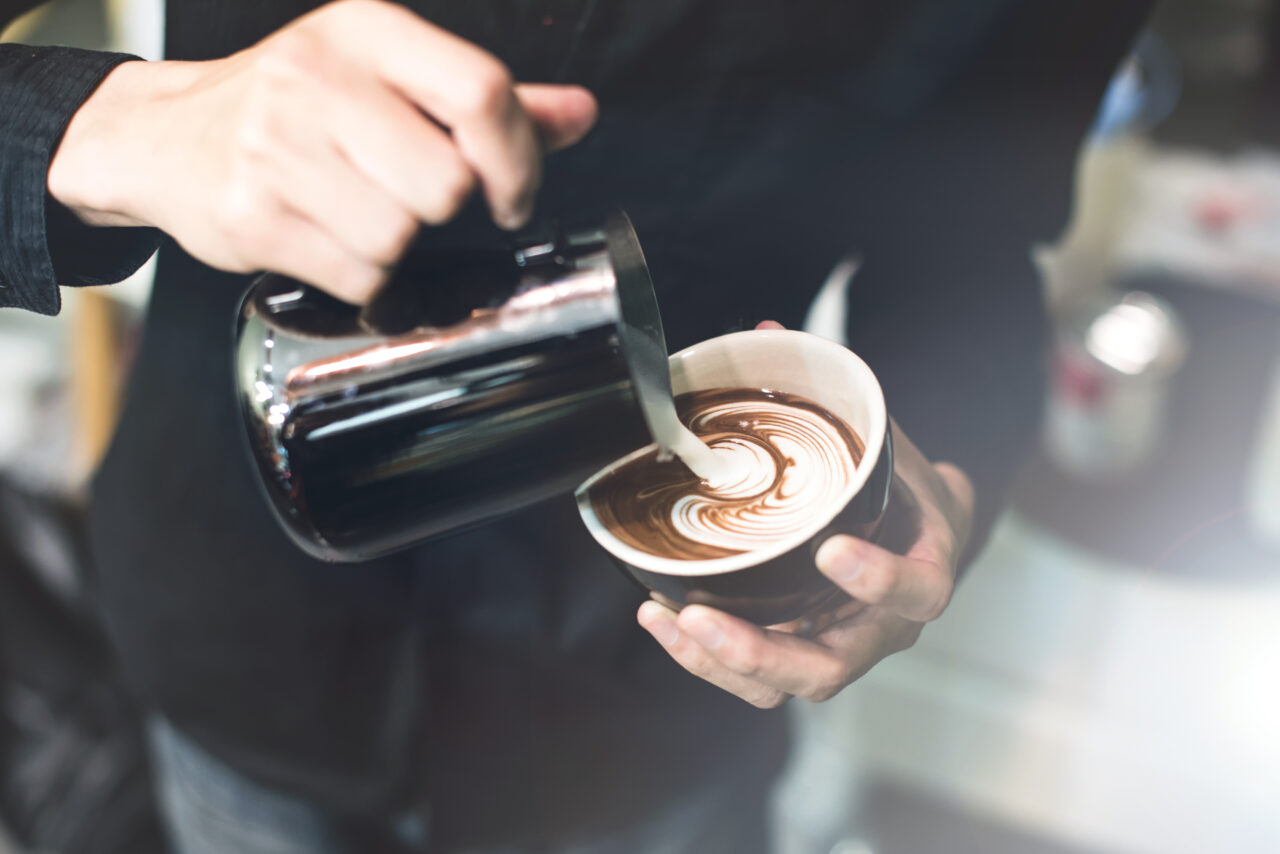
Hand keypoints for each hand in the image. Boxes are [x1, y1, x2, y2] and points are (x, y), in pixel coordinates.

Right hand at [47, 0, 596, 303]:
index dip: (519, 159)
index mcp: (366, 31)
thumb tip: (580, 114)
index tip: (513, 193)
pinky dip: (360, 275)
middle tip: (408, 197)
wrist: (164, 138)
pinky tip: (328, 237)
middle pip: (447, 183)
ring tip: (354, 212)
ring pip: (401, 237)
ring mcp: (278, 148)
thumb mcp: (383, 75)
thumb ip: (482, 100)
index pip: (482, 92)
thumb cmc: (288, 105)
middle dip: (441, 208)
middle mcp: (319, 78)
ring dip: (395, 245)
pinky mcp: (254, 215)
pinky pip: (358, 276)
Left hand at [637, 321, 974, 707]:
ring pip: (787, 685)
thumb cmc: (903, 483)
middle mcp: (882, 625)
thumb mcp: (886, 435)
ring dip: (724, 661)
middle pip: (832, 666)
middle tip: (704, 617)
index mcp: (923, 569)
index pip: (916, 591)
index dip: (877, 579)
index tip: (830, 549)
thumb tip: (764, 330)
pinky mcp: (800, 652)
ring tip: (669, 619)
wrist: (918, 530)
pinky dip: (706, 658)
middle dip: (765, 649)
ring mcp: (839, 645)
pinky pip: (757, 676)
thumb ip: (834, 390)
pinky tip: (660, 619)